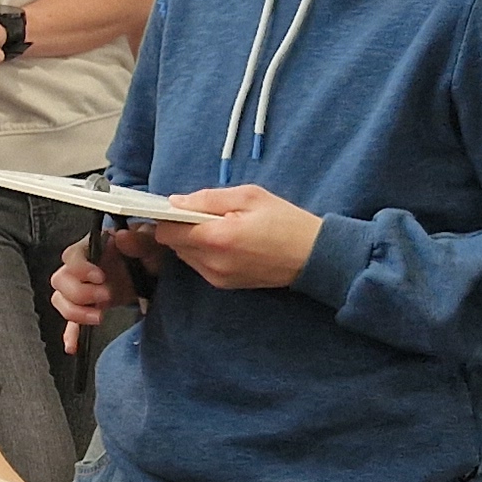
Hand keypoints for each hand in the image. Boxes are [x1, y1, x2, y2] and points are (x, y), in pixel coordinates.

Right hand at [52, 227, 158, 351]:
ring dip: (75, 312)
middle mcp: (82, 269)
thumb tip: (123, 238)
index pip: (71, 256)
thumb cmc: (150, 252)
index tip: (99, 276)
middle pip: (60, 280)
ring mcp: (83, 289)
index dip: (80, 268)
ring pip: (61, 300)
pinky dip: (71, 333)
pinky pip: (71, 321)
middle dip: (80, 293)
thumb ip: (140, 240)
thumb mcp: (151, 243)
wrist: (154, 268)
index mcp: (93, 249)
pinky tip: (73, 346)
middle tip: (105, 296)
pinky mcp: (89, 307)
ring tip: (99, 317)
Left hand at [157, 185, 324, 290]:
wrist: (314, 256)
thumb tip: (175, 202)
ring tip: (221, 228)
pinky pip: (200, 265)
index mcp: (217, 239)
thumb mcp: (249, 196)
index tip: (177, 207)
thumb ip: (207, 199)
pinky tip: (227, 242)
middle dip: (181, 228)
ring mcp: (217, 277)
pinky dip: (204, 252)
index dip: (167, 217)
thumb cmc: (286, 221)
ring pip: (185, 255)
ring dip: (193, 241)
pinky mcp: (224, 285)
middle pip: (173, 245)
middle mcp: (212, 263)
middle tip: (204, 214)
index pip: (167, 232)